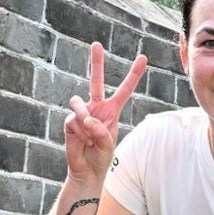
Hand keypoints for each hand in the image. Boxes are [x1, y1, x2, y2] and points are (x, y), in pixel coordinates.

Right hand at [64, 42, 148, 184]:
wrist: (86, 170)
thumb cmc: (101, 157)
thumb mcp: (108, 145)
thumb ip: (101, 131)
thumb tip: (88, 119)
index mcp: (112, 110)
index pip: (124, 90)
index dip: (133, 74)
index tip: (143, 58)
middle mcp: (97, 107)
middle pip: (96, 80)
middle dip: (96, 62)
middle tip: (96, 44)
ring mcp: (82, 113)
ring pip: (78, 101)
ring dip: (84, 116)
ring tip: (89, 133)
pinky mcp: (70, 121)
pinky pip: (73, 119)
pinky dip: (80, 131)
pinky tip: (83, 141)